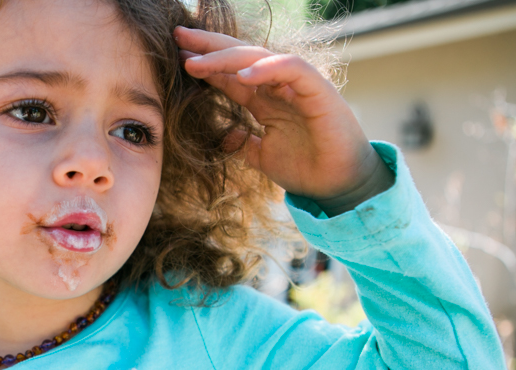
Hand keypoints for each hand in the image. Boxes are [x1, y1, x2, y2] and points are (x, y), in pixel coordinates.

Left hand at [174, 26, 392, 214]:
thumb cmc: (306, 170)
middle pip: (240, 57)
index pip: (231, 74)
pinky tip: (243, 74)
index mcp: (266, 100)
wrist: (338, 187)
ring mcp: (299, 86)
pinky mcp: (319, 91)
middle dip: (209, 46)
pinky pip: (293, 69)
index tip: (177, 56)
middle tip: (178, 36)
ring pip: (260, 57)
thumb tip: (223, 138)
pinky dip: (268, 68)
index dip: (205, 64)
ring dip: (226, 57)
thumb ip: (243, 145)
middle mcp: (280, 87)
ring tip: (196, 61)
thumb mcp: (263, 157)